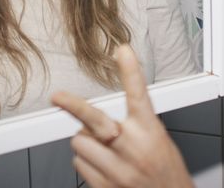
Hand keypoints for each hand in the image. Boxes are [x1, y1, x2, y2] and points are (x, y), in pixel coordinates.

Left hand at [51, 45, 192, 187]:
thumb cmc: (166, 172)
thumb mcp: (160, 141)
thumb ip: (136, 125)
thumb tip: (108, 113)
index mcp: (150, 132)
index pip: (139, 96)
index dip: (130, 72)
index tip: (123, 51)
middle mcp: (132, 149)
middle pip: (95, 120)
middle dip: (73, 106)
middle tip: (58, 97)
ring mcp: (117, 170)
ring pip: (79, 142)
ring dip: (86, 142)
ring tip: (104, 150)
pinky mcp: (104, 186)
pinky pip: (79, 164)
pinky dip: (87, 162)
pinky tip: (104, 166)